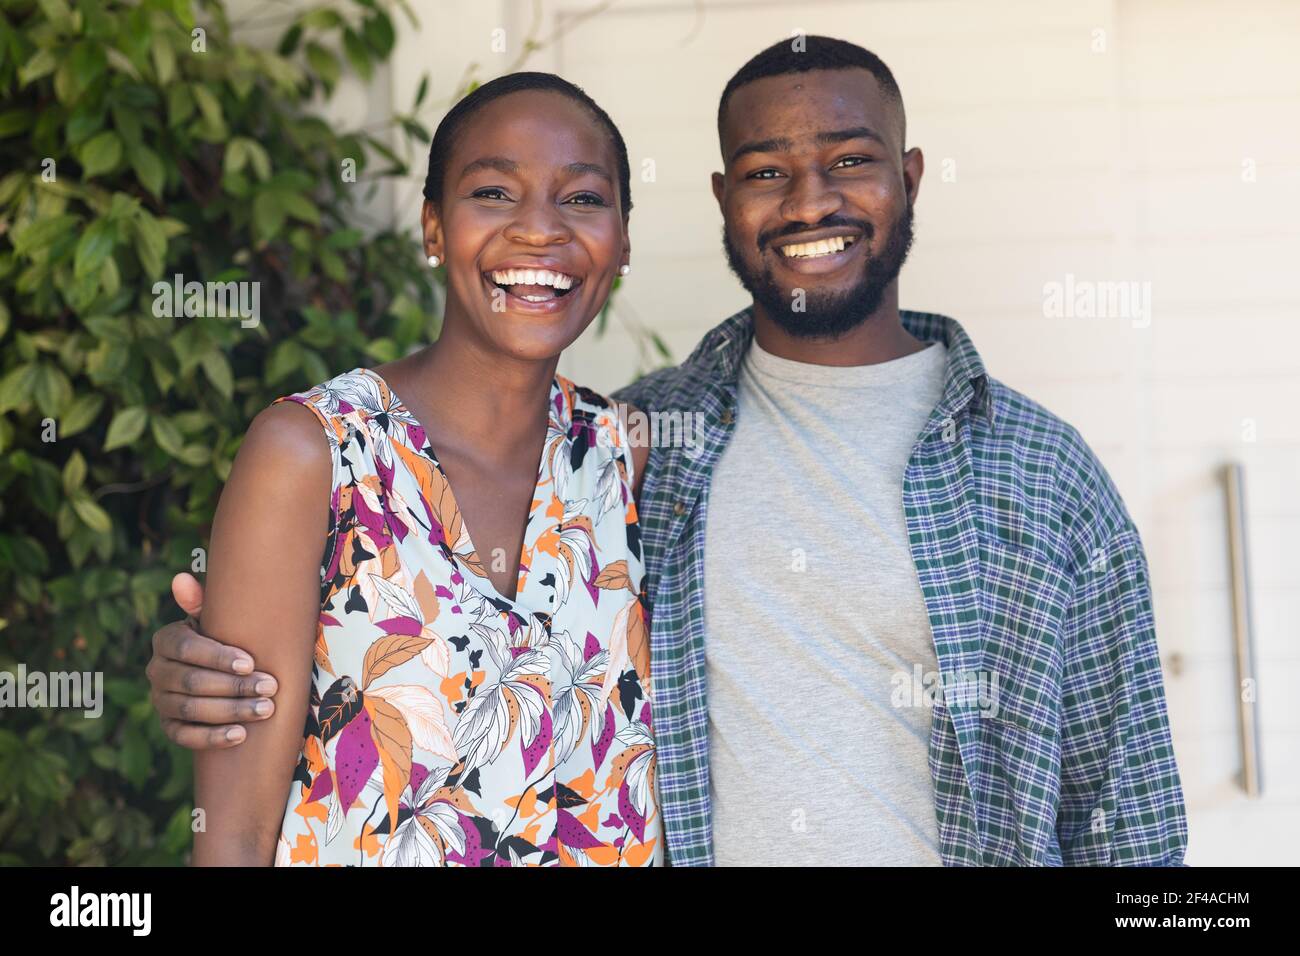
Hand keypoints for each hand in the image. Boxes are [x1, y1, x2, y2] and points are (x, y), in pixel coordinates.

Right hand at [147, 572, 278, 748]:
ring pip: (192, 710)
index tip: (251, 662)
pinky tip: (240, 735)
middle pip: (192, 682)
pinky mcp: (169, 726)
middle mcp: (156, 671)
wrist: (220, 668)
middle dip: (235, 686)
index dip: (218, 657)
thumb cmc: (225, 636)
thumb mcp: (217, 617)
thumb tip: (181, 578)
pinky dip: (213, 737)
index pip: (187, 649)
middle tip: (270, 687)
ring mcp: (161, 701)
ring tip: (265, 709)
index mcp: (166, 640)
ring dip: (231, 711)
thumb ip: (203, 601)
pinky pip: (186, 736)